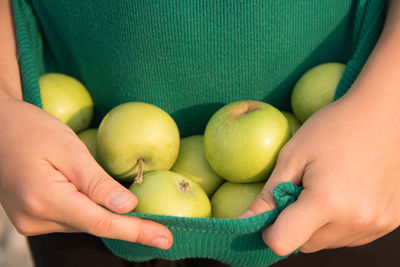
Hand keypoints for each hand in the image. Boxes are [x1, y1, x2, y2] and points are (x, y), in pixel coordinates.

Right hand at [0, 96, 172, 249]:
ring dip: (106, 216)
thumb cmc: (32, 130)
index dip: (136, 231)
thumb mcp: (69, 149)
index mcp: (44, 199)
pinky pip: (71, 219)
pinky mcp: (32, 218)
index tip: (165, 238)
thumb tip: (128, 207)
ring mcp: (31, 221)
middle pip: (92, 226)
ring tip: (132, 209)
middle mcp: (35, 219)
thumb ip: (97, 182)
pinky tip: (102, 202)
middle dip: (128, 226)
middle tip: (162, 229)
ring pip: (82, 223)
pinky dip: (90, 212)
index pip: (100, 223)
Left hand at [238, 93, 399, 255]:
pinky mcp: (389, 223)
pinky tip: (346, 192)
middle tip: (302, 189)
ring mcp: (375, 225)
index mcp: (326, 202)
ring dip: (318, 225)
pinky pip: (350, 235)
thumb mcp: (292, 156)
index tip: (273, 210)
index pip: (282, 243)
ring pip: (327, 242)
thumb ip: (268, 196)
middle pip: (305, 245)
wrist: (384, 114)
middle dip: (295, 224)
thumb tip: (241, 223)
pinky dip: (340, 222)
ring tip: (327, 188)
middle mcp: (354, 221)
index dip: (270, 230)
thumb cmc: (332, 128)